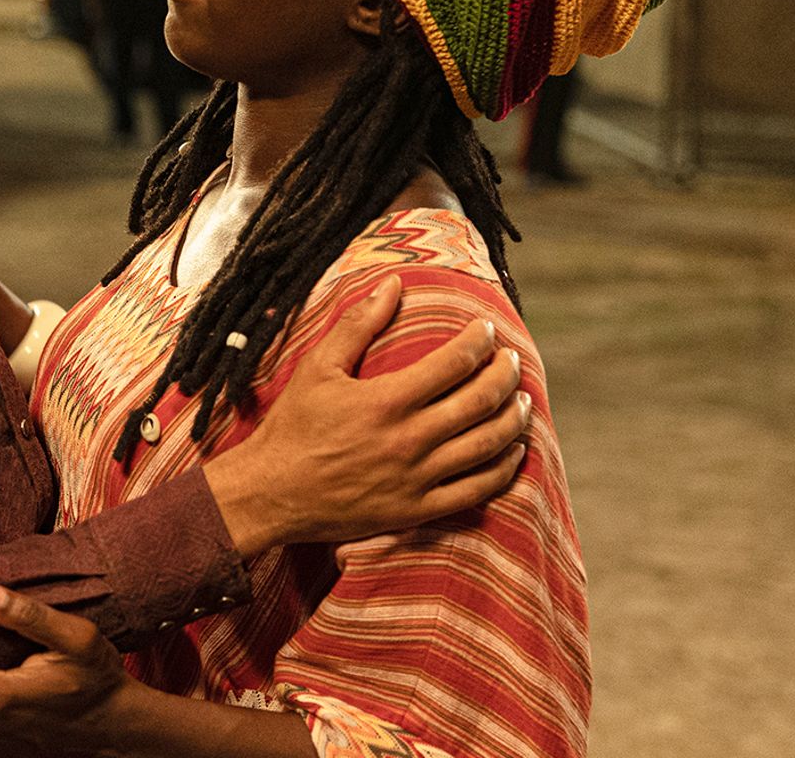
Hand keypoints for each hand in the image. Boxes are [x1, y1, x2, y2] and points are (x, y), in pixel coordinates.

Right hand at [204, 275, 529, 553]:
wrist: (272, 493)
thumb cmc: (293, 427)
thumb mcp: (318, 368)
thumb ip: (358, 325)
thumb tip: (393, 284)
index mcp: (386, 400)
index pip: (454, 362)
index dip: (480, 341)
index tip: (487, 330)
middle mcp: (409, 440)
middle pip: (481, 401)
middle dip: (505, 375)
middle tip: (512, 360)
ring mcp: (417, 479)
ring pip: (488, 446)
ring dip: (514, 418)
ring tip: (522, 399)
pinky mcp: (417, 510)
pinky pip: (477, 490)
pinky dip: (504, 468)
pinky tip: (514, 450)